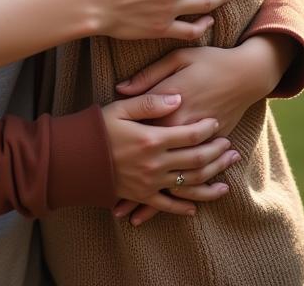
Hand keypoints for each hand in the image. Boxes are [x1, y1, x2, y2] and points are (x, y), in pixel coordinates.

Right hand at [101, 93, 240, 215]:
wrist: (74, 157)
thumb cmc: (96, 127)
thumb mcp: (121, 107)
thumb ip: (150, 101)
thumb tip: (177, 97)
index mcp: (152, 138)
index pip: (189, 134)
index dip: (206, 129)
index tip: (216, 123)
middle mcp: (155, 163)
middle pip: (196, 159)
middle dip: (216, 153)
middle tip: (230, 147)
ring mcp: (150, 181)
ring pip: (189, 182)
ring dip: (211, 179)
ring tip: (227, 175)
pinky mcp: (141, 195)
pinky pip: (168, 205)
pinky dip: (184, 206)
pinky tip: (196, 206)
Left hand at [110, 36, 292, 224]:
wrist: (247, 73)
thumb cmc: (209, 62)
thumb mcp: (176, 60)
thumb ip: (149, 78)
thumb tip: (122, 88)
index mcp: (172, 111)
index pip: (143, 136)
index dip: (122, 154)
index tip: (100, 172)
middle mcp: (186, 133)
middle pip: (158, 164)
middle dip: (134, 187)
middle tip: (113, 206)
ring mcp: (203, 145)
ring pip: (179, 180)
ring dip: (158, 201)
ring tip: (133, 216)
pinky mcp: (215, 150)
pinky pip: (204, 178)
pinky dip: (193, 198)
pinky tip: (183, 211)